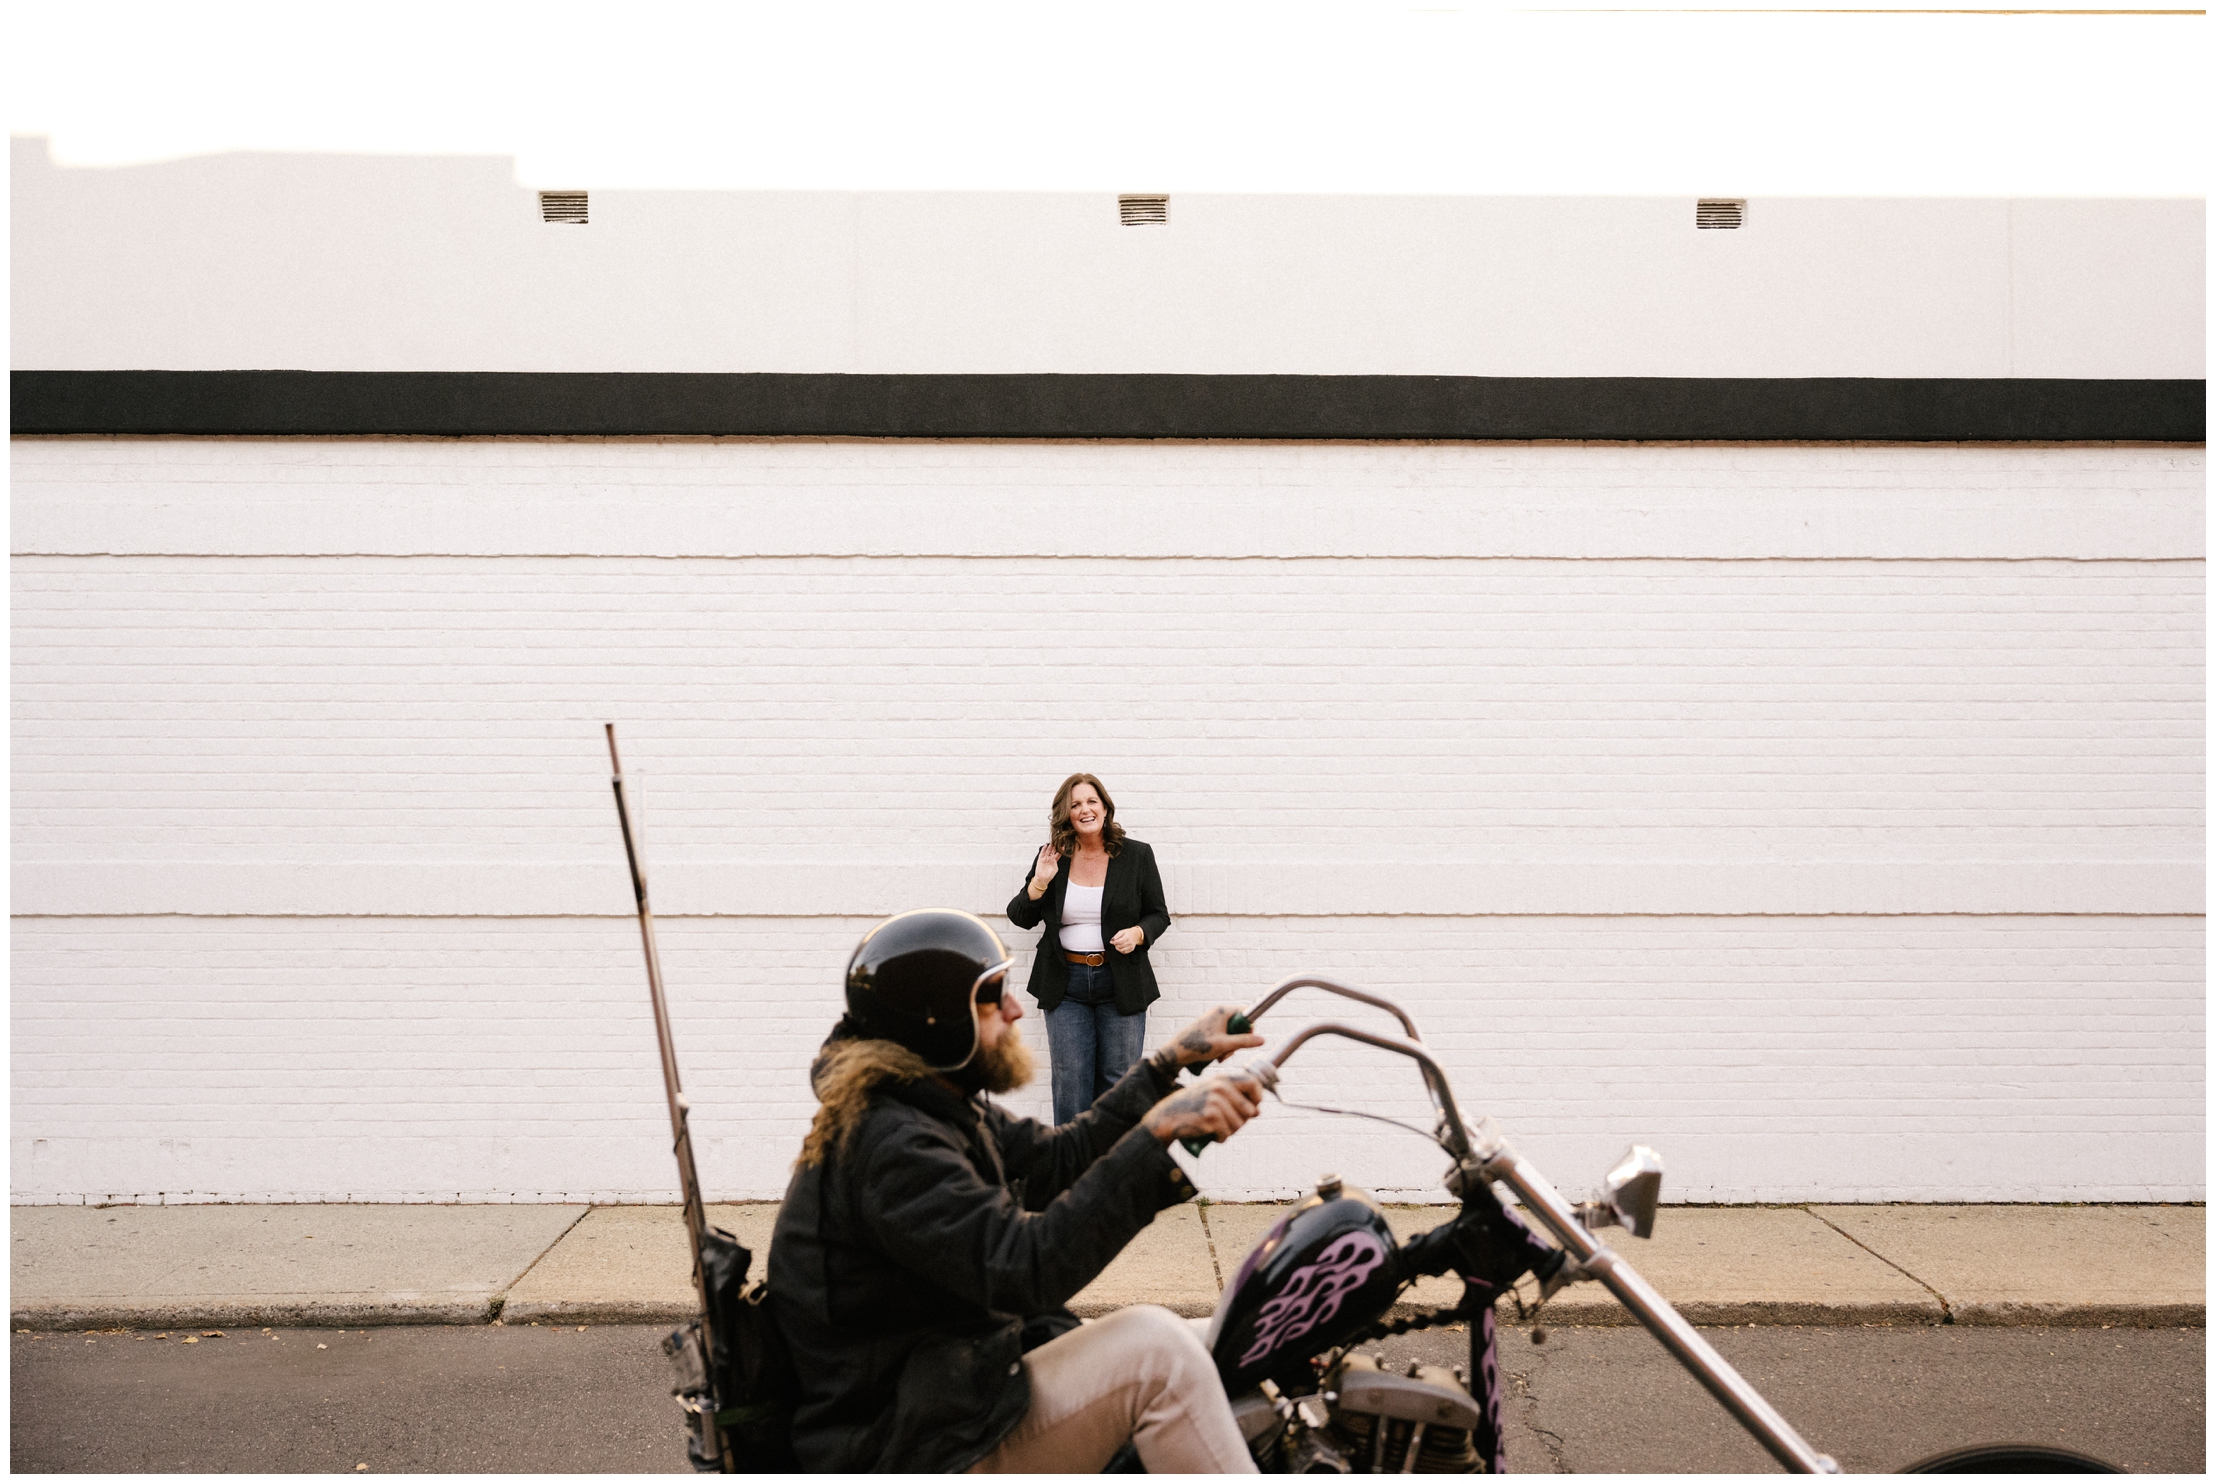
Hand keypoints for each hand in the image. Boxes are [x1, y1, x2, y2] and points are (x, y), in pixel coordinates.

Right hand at [1029, 843, 1059, 895]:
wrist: (1042, 879)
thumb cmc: (1049, 876)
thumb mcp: (1055, 869)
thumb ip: (1056, 863)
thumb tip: (1057, 859)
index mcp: (1054, 861)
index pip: (1058, 854)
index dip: (1060, 850)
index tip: (1063, 845)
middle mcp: (1050, 859)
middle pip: (1053, 851)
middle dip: (1055, 846)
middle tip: (1058, 841)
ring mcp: (1045, 858)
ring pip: (1048, 850)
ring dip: (1050, 846)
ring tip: (1053, 841)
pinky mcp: (1040, 859)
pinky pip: (1042, 853)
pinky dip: (1044, 849)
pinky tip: (1046, 845)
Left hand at [1110, 927, 1143, 954]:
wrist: (1135, 935)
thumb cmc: (1128, 933)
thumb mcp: (1122, 931)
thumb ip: (1117, 936)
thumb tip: (1112, 940)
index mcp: (1127, 937)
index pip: (1119, 942)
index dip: (1114, 942)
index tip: (1111, 942)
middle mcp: (1130, 943)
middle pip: (1120, 946)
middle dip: (1116, 945)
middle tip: (1115, 942)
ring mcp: (1131, 947)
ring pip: (1122, 950)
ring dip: (1118, 948)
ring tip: (1117, 945)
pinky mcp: (1131, 949)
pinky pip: (1124, 952)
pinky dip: (1121, 950)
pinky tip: (1120, 947)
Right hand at [1142, 1070, 1264, 1145]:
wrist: (1168, 1116)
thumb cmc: (1193, 1106)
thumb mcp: (1212, 1094)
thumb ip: (1234, 1098)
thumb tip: (1257, 1111)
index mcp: (1222, 1079)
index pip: (1253, 1082)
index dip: (1258, 1097)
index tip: (1254, 1107)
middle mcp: (1220, 1087)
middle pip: (1249, 1110)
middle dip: (1241, 1121)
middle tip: (1226, 1123)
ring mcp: (1215, 1101)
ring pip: (1239, 1124)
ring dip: (1229, 1131)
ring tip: (1215, 1128)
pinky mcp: (1210, 1116)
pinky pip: (1226, 1134)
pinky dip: (1220, 1138)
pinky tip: (1210, 1134)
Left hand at [1166, 1005, 1265, 1067]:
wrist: (1177, 1052)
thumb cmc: (1198, 1046)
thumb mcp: (1224, 1045)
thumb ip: (1244, 1042)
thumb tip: (1262, 1040)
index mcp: (1222, 1011)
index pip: (1246, 1012)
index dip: (1250, 1026)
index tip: (1248, 1039)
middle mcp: (1218, 1013)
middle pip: (1239, 1025)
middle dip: (1238, 1040)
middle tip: (1230, 1052)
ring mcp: (1213, 1021)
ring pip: (1232, 1033)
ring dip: (1230, 1046)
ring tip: (1221, 1056)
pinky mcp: (1210, 1030)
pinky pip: (1224, 1036)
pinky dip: (1223, 1046)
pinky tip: (1217, 1055)